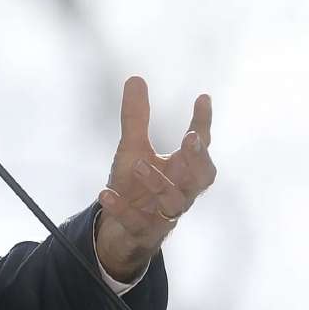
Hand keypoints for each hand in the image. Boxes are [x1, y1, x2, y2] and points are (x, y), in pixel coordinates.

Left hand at [96, 76, 216, 280]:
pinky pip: (137, 222)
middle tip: (189, 139)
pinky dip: (121, 208)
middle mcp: (180, 191)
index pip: (199, 146)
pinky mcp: (143, 231)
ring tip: (138, 164)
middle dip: (199, 159)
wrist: (122, 228)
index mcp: (181, 169)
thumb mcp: (133, 148)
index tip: (202, 98)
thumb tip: (136, 78)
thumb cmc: (137, 185)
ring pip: (174, 202)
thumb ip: (136, 118)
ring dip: (159, 182)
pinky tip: (105, 193)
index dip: (203, 124)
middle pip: (202, 178)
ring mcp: (163, 213)